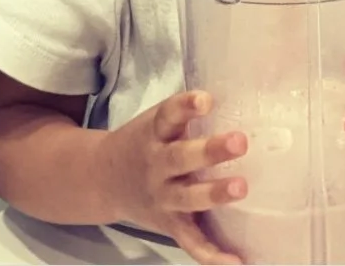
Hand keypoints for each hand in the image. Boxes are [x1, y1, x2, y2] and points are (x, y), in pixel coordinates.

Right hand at [98, 90, 248, 264]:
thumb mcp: (158, 121)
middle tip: (240, 142)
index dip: (186, 106)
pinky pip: (191, 242)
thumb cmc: (145, 142)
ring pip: (188, 198)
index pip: (168, 115)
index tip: (206, 100)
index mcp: (154, 134)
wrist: (102, 179)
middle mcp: (156, 165)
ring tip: (241, 187)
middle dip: (210, 151)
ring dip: (214, 194)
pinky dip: (212, 255)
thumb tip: (241, 95)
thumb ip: (187, 113)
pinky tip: (237, 262)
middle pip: (181, 158)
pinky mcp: (169, 225)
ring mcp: (162, 197)